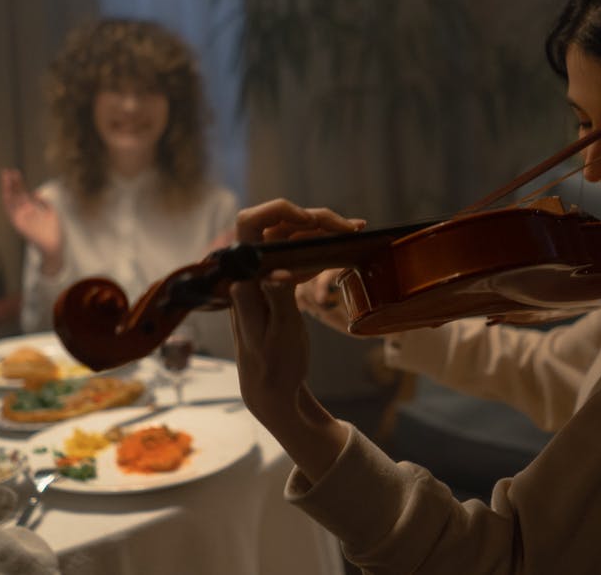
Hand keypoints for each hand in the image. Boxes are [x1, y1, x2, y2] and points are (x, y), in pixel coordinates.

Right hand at [1, 168, 61, 272]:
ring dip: (7, 190)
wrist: (54, 246)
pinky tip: (6, 194)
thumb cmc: (53, 232)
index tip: (15, 172)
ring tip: (5, 178)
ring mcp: (21, 218)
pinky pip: (11, 213)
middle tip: (7, 171)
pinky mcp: (19, 225)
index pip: (23, 193)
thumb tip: (36, 192)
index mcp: (31, 209)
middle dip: (11, 183)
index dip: (19, 183)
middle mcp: (24, 213)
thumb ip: (44, 203)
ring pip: (11, 201)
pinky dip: (8, 204)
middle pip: (16, 195)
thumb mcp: (51, 213)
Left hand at [229, 199, 362, 422]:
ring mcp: (267, 275)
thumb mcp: (281, 335)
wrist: (272, 388)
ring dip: (322, 231)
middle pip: (279, 225)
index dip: (278, 212)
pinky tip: (345, 245)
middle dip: (314, 220)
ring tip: (354, 230)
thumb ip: (277, 300)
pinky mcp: (280, 283)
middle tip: (348, 228)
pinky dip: (322, 248)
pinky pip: (300, 255)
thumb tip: (277, 273)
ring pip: (292, 237)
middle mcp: (253, 271)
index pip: (250, 226)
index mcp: (246, 280)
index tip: (310, 220)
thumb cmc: (274, 366)